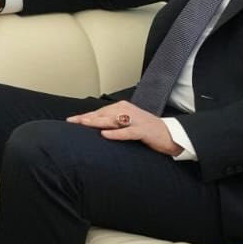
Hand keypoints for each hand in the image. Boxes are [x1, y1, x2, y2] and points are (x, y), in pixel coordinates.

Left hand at [66, 101, 182, 155]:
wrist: (171, 135)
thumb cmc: (146, 131)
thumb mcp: (127, 125)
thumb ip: (112, 124)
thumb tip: (94, 128)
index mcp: (123, 108)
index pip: (99, 112)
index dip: (85, 116)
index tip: (70, 121)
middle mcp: (128, 111)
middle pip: (103, 114)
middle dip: (86, 118)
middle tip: (72, 122)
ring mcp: (136, 120)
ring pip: (112, 120)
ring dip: (97, 122)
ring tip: (83, 123)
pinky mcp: (144, 130)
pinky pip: (128, 132)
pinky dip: (116, 133)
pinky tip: (105, 135)